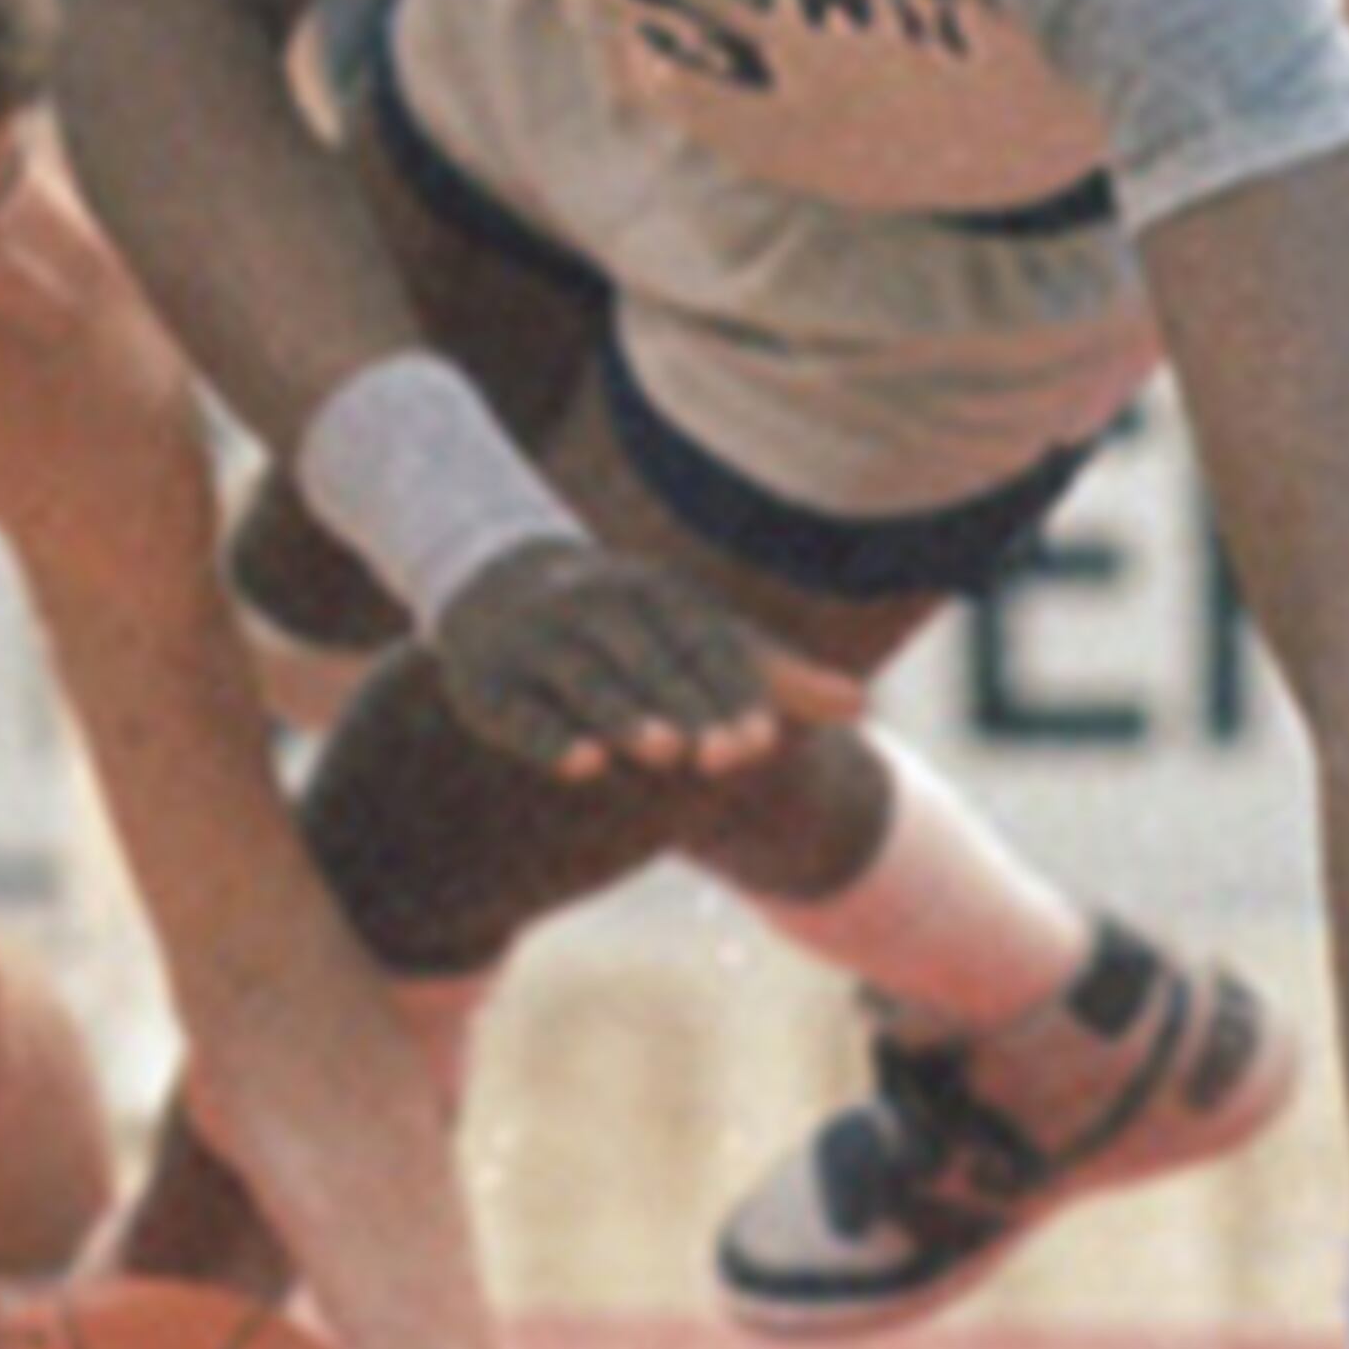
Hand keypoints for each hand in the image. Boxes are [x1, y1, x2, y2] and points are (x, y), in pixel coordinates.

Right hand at [430, 538, 780, 782]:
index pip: (699, 642)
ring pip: (584, 678)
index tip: (764, 741)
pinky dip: (548, 734)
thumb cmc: (627, 628)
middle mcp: (592, 607)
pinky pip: (518, 710)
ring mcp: (535, 640)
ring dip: (624, 714)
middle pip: (646, 659)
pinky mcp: (486, 681)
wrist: (496, 584)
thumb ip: (770, 674)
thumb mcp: (694, 636)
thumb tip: (862, 704)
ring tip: (666, 751)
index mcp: (653, 593)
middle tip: (727, 755)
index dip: (731, 690)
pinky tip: (583, 764)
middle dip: (686, 705)